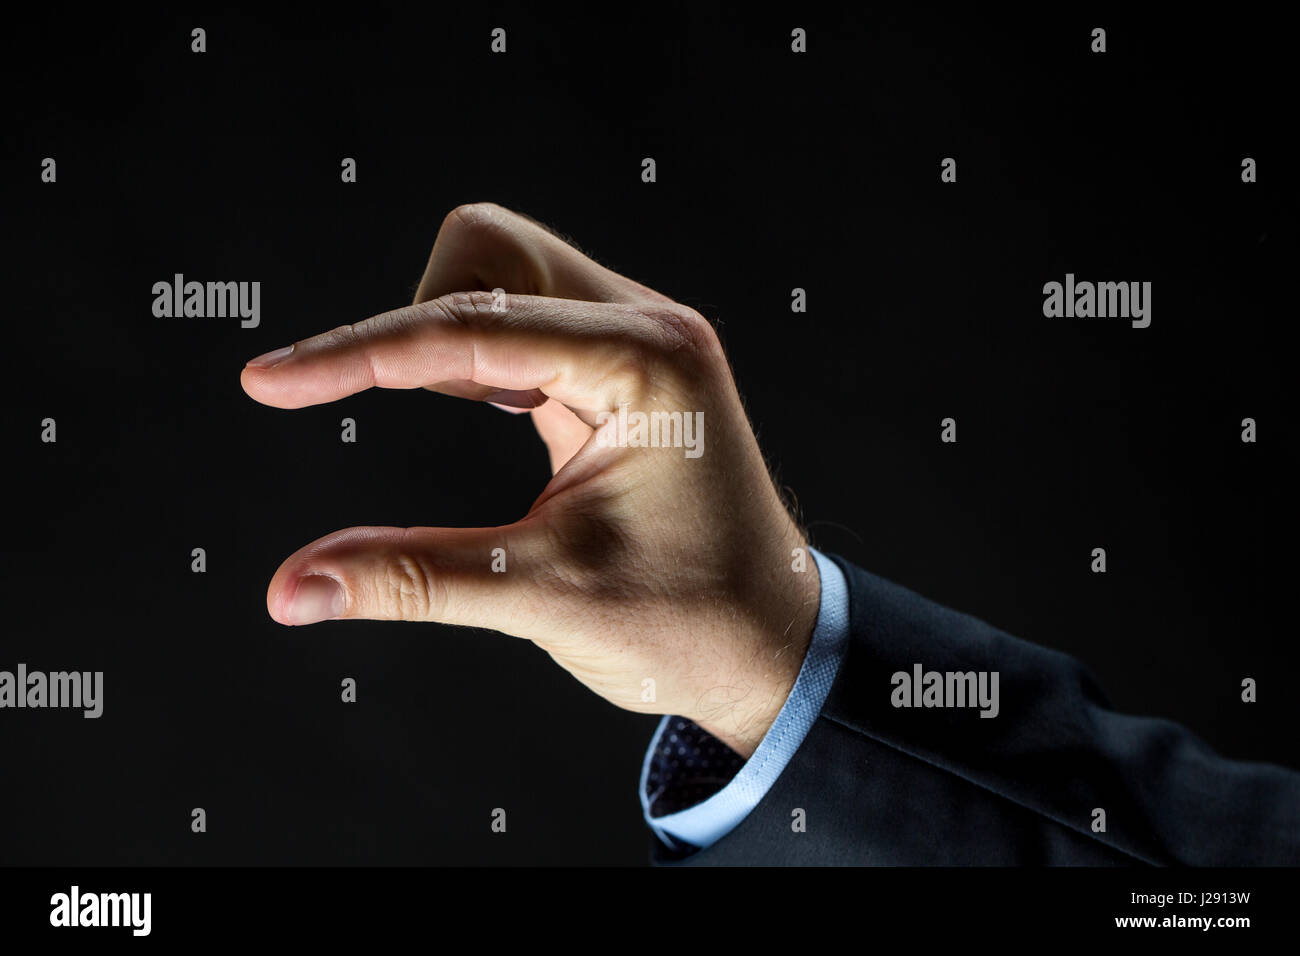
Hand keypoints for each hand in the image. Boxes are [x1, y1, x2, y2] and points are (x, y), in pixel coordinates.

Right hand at [240, 203, 820, 757]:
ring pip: (502, 273)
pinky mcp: (616, 367)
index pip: (467, 328)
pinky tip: (489, 411)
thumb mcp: (545, 597)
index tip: (268, 383)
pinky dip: (474, 356)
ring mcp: (634, 340)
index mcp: (648, 364)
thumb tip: (291, 588)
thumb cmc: (689, 623)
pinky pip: (524, 318)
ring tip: (464, 421)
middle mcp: (646, 328)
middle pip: (489, 249)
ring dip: (446, 336)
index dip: (355, 355)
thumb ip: (413, 579)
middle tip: (394, 404)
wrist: (771, 644)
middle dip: (417, 316)